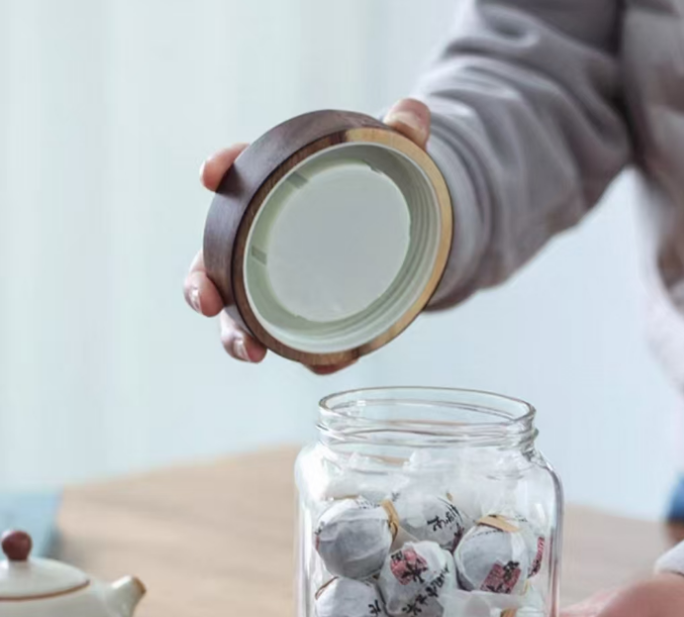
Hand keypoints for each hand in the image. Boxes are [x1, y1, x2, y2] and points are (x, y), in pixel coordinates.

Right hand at [183, 99, 430, 368]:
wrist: (407, 231)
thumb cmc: (379, 187)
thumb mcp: (394, 156)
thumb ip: (404, 130)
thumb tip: (412, 115)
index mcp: (273, 189)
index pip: (237, 173)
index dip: (220, 169)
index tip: (210, 173)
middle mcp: (263, 241)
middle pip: (214, 264)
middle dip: (201, 284)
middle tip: (206, 299)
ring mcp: (282, 286)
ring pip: (244, 316)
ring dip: (236, 336)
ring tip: (249, 351)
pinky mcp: (312, 319)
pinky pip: (302, 344)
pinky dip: (309, 357)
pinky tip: (321, 363)